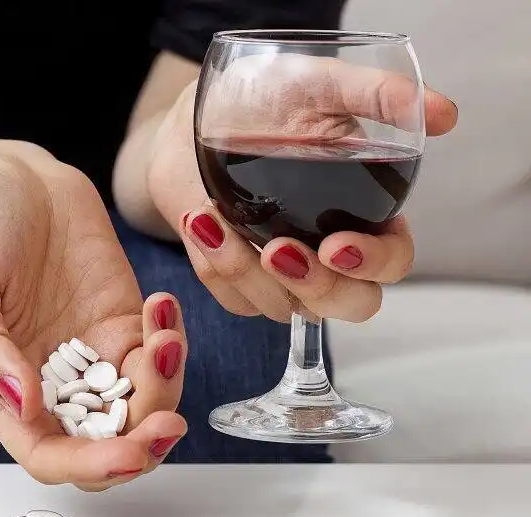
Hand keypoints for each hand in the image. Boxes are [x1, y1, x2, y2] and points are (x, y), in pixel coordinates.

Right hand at [0, 142, 186, 490]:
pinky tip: (162, 305)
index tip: (132, 454)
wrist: (9, 180)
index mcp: (6, 392)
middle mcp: (54, 385)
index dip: (92, 466)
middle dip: (144, 442)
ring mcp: (94, 355)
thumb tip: (24, 406)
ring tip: (163, 334)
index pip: (51, 455)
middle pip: (108, 443)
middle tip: (171, 420)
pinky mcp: (124, 322)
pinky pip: (159, 353)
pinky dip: (172, 342)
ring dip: (165, 386)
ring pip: (144, 404)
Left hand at [146, 54, 457, 322]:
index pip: (393, 261)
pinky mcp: (237, 279)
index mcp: (365, 213)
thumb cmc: (264, 101)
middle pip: (347, 305)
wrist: (196, 116)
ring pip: (281, 307)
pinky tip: (199, 221)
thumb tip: (444, 114)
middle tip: (278, 250)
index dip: (374, 263)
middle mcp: (327, 252)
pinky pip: (230, 296)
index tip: (337, 245)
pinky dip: (214, 263)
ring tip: (211, 216)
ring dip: (245, 270)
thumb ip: (377, 96)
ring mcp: (281, 273)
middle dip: (315, 287)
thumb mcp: (319, 86)